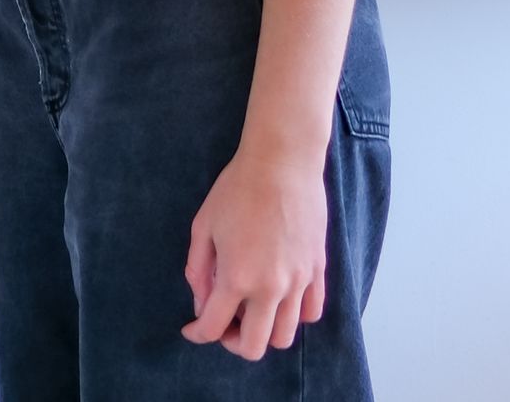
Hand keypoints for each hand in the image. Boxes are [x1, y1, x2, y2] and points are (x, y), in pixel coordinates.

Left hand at [181, 140, 327, 358]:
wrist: (282, 162)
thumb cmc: (238, 188)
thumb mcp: (203, 225)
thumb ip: (198, 269)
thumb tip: (202, 302)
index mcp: (237, 277)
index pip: (214, 328)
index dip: (198, 334)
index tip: (192, 329)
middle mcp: (270, 288)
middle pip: (254, 347)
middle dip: (232, 341)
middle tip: (224, 322)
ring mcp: (298, 282)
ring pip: (284, 336)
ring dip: (264, 331)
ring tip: (252, 309)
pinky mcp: (317, 270)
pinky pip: (311, 312)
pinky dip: (295, 315)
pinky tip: (280, 297)